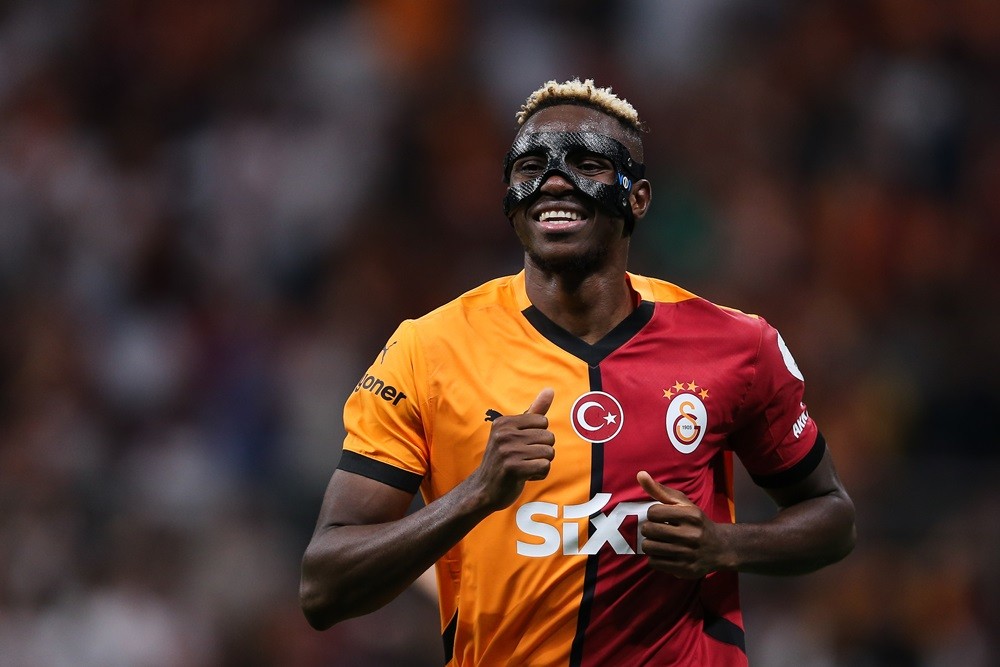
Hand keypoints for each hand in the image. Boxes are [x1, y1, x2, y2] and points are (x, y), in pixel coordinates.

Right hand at [468, 388, 555, 512]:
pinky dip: (539, 474)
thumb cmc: (505, 459)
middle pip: (549, 437)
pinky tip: (524, 476)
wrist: (484, 490)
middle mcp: (504, 434)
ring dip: (541, 464)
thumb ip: (534, 411)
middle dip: (542, 451)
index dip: (538, 437)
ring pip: (549, 453)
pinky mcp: (513, 468)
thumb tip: (550, 389)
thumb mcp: (516, 432)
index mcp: (504, 422)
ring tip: (523, 467)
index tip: (522, 446)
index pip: (543, 422)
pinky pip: (545, 467)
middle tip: (523, 459)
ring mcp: (507, 451)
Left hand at [637, 471, 731, 578]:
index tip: (660, 517)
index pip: (653, 512)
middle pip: (649, 530)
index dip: (653, 514)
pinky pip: (654, 562)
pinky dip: (655, 558)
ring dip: (650, 544)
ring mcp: (688, 554)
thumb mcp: (682, 503)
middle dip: (649, 529)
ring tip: (659, 542)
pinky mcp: (685, 569)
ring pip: (649, 547)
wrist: (720, 548)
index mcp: (691, 515)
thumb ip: (660, 490)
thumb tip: (640, 474)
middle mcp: (691, 534)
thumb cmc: (695, 522)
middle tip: (657, 530)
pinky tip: (664, 553)